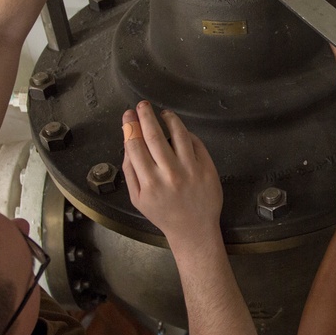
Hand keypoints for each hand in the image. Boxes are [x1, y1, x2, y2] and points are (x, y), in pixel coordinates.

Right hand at [121, 101, 222, 243]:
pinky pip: (195, 143)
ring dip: (169, 119)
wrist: (193, 229)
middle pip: (154, 136)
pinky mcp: (207, 168)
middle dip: (146, 116)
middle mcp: (169, 174)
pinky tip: (180, 130)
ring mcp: (190, 170)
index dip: (130, 126)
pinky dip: (186, 133)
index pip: (135, 146)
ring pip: (178, 135)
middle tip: (142, 105)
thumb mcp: (138, 198)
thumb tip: (127, 142)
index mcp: (149, 182)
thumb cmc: (163, 213)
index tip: (128, 115)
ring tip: (164, 113)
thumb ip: (130, 171)